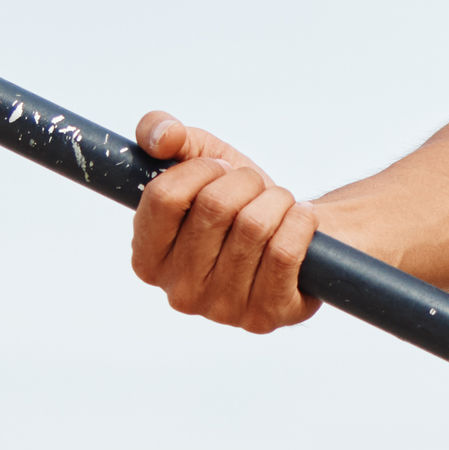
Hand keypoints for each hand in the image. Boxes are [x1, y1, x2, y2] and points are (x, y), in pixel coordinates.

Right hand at [130, 113, 323, 333]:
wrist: (296, 235)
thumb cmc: (239, 200)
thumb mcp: (198, 157)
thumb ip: (163, 134)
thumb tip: (162, 137)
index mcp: (148, 257)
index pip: (165, 197)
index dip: (201, 170)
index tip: (218, 171)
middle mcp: (179, 291)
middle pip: (215, 206)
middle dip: (245, 181)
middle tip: (255, 189)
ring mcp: (222, 309)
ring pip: (254, 226)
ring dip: (276, 200)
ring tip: (277, 205)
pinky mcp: (266, 315)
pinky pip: (285, 252)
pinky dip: (301, 222)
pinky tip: (300, 220)